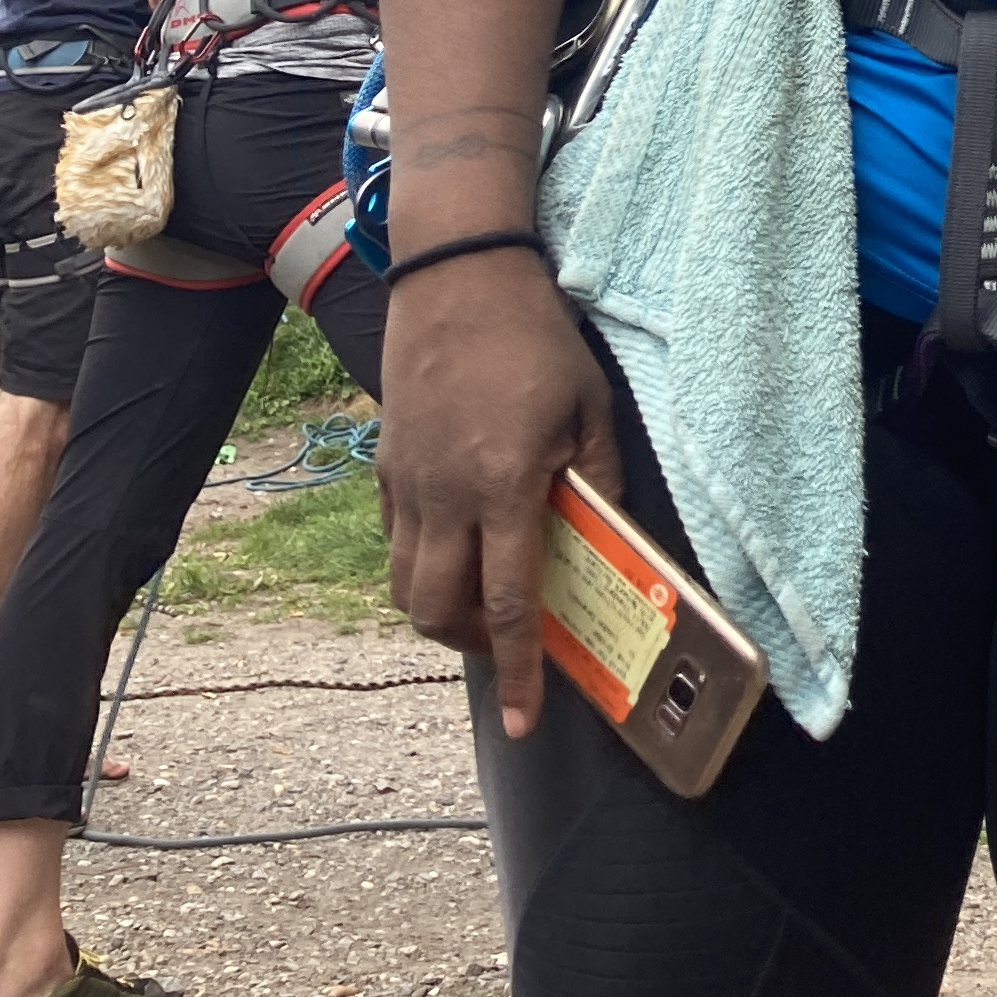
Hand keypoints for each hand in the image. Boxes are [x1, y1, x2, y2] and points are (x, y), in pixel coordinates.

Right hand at [377, 255, 622, 735]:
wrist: (458, 276)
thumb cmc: (536, 336)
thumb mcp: (591, 406)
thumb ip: (599, 482)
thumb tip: (612, 545)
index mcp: (504, 484)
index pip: (506, 603)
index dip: (519, 670)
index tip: (525, 721)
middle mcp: (445, 495)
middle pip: (437, 614)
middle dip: (472, 648)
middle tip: (510, 640)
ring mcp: (406, 483)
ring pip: (405, 588)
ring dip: (440, 613)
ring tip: (483, 598)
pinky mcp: (385, 466)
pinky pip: (395, 542)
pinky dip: (422, 563)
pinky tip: (459, 540)